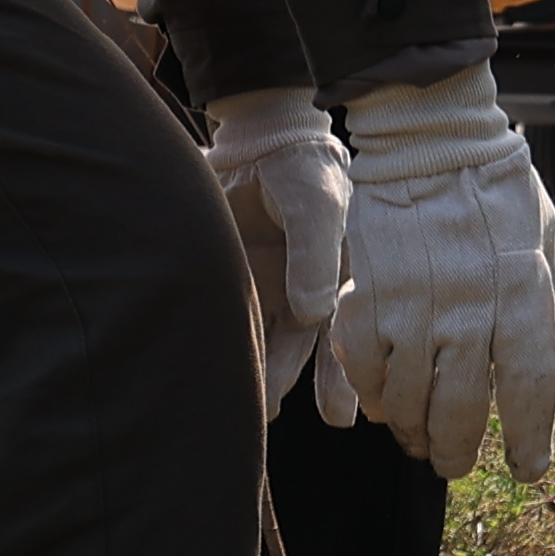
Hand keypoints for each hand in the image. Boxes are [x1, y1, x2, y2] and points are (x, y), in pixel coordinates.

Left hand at [203, 86, 348, 407]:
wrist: (261, 138)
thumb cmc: (302, 169)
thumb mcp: (316, 201)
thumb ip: (314, 252)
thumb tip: (312, 314)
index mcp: (338, 282)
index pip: (346, 339)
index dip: (344, 379)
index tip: (339, 416)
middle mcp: (304, 296)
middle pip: (298, 353)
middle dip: (285, 385)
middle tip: (266, 417)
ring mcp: (267, 293)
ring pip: (259, 346)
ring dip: (251, 378)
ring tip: (239, 411)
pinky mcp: (235, 286)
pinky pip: (229, 324)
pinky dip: (221, 348)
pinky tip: (208, 373)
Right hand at [329, 63, 554, 479]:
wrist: (432, 135)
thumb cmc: (497, 187)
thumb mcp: (540, 240)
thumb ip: (538, 303)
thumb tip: (536, 367)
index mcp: (523, 293)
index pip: (530, 388)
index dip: (528, 439)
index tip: (525, 469)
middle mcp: (471, 308)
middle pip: (462, 411)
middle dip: (459, 451)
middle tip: (456, 465)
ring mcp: (415, 305)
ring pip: (409, 401)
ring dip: (413, 432)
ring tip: (419, 442)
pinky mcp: (370, 296)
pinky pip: (368, 370)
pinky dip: (374, 396)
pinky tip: (383, 403)